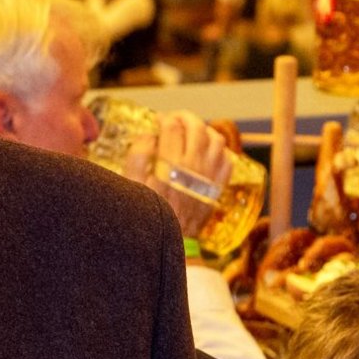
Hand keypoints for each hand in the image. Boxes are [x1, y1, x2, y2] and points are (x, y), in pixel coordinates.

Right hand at [124, 111, 231, 239]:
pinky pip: (227, 160)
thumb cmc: (146, 215)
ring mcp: (210, 176)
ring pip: (217, 139)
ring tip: (192, 132)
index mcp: (171, 163)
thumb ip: (138, 156)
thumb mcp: (131, 185)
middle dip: (184, 117)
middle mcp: (194, 166)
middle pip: (196, 127)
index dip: (163, 119)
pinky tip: (207, 152)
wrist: (170, 241)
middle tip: (174, 119)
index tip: (157, 121)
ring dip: (204, 130)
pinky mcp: (217, 187)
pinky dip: (219, 150)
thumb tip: (149, 135)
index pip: (172, 127)